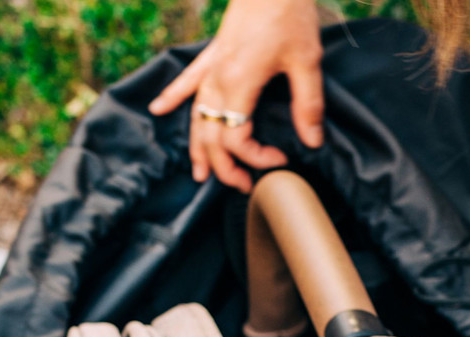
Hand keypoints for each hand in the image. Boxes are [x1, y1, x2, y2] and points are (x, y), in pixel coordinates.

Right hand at [147, 0, 324, 192]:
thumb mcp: (306, 60)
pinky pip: (187, 82)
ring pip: (195, 117)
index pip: (236, 138)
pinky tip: (158, 110)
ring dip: (197, 149)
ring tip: (200, 174)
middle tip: (243, 186)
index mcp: (238, 83)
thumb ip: (307, 105)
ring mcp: (212, 67)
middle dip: (224, 168)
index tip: (280, 158)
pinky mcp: (213, 54)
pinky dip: (172, 97)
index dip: (255, 158)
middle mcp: (218, 79)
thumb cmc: (288, 12)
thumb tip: (312, 141)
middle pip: (211, 137)